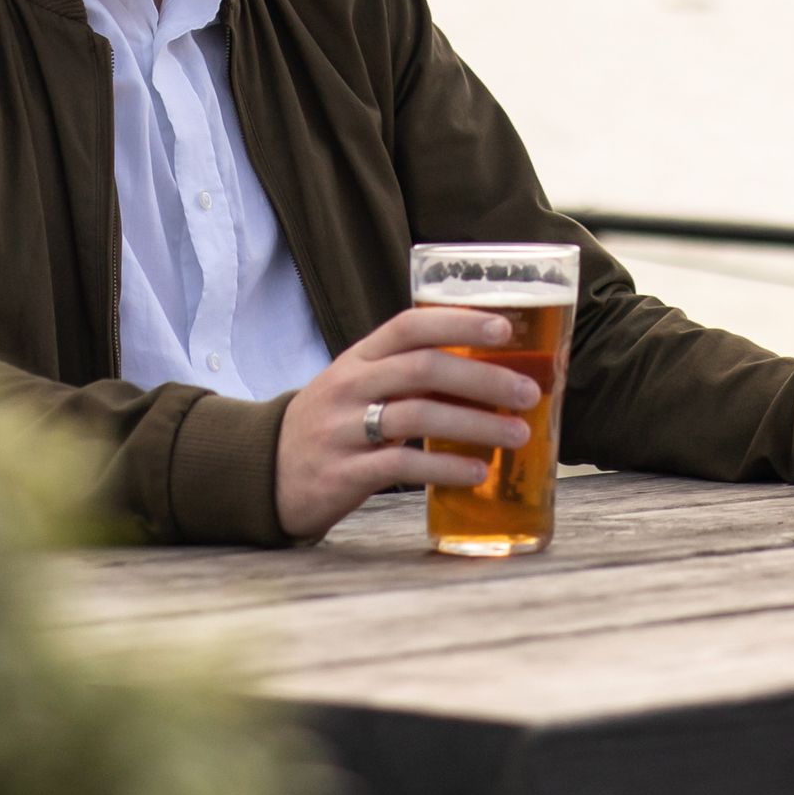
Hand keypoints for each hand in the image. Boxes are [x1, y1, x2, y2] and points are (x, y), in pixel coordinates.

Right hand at [275, 306, 546, 543]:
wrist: (265, 472)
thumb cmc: (334, 425)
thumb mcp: (359, 387)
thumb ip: (408, 375)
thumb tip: (491, 373)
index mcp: (359, 358)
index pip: (410, 326)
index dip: (458, 322)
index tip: (504, 330)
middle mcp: (350, 386)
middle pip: (422, 369)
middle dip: (483, 378)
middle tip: (528, 392)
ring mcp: (343, 429)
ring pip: (417, 415)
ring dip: (475, 424)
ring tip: (517, 434)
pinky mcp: (342, 472)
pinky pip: (401, 464)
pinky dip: (446, 467)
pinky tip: (478, 473)